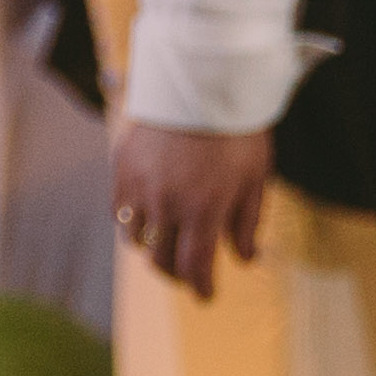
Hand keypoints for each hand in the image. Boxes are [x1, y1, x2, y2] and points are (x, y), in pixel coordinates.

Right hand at [109, 118, 274, 298]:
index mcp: (204, 209)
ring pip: (137, 241)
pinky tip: (147, 220)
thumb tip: (245, 259)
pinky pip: (120, 212)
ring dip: (153, 250)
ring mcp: (140, 187)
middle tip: (187, 276)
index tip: (206, 296)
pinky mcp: (122, 169)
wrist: (202, 80)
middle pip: (162, 261)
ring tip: (166, 246)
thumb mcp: (255, 175)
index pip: (195, 266)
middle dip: (177, 275)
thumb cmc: (237, 128)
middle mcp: (167, 204)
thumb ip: (248, 220)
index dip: (201, 287)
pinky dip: (133, 224)